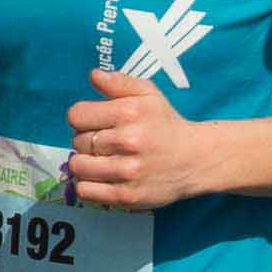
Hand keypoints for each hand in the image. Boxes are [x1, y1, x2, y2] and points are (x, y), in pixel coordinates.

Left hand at [65, 68, 216, 208]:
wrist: (195, 160)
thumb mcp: (149, 95)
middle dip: (86, 140)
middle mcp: (128, 141)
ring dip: (84, 163)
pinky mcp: (127, 196)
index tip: (94, 122)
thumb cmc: (167, 125)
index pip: (76, 115)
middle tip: (104, 143)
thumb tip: (93, 76)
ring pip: (78, 166)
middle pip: (77, 141)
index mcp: (129, 113)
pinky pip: (86, 191)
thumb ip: (119, 83)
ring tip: (100, 160)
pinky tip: (101, 178)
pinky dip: (88, 184)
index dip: (82, 118)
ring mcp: (127, 171)